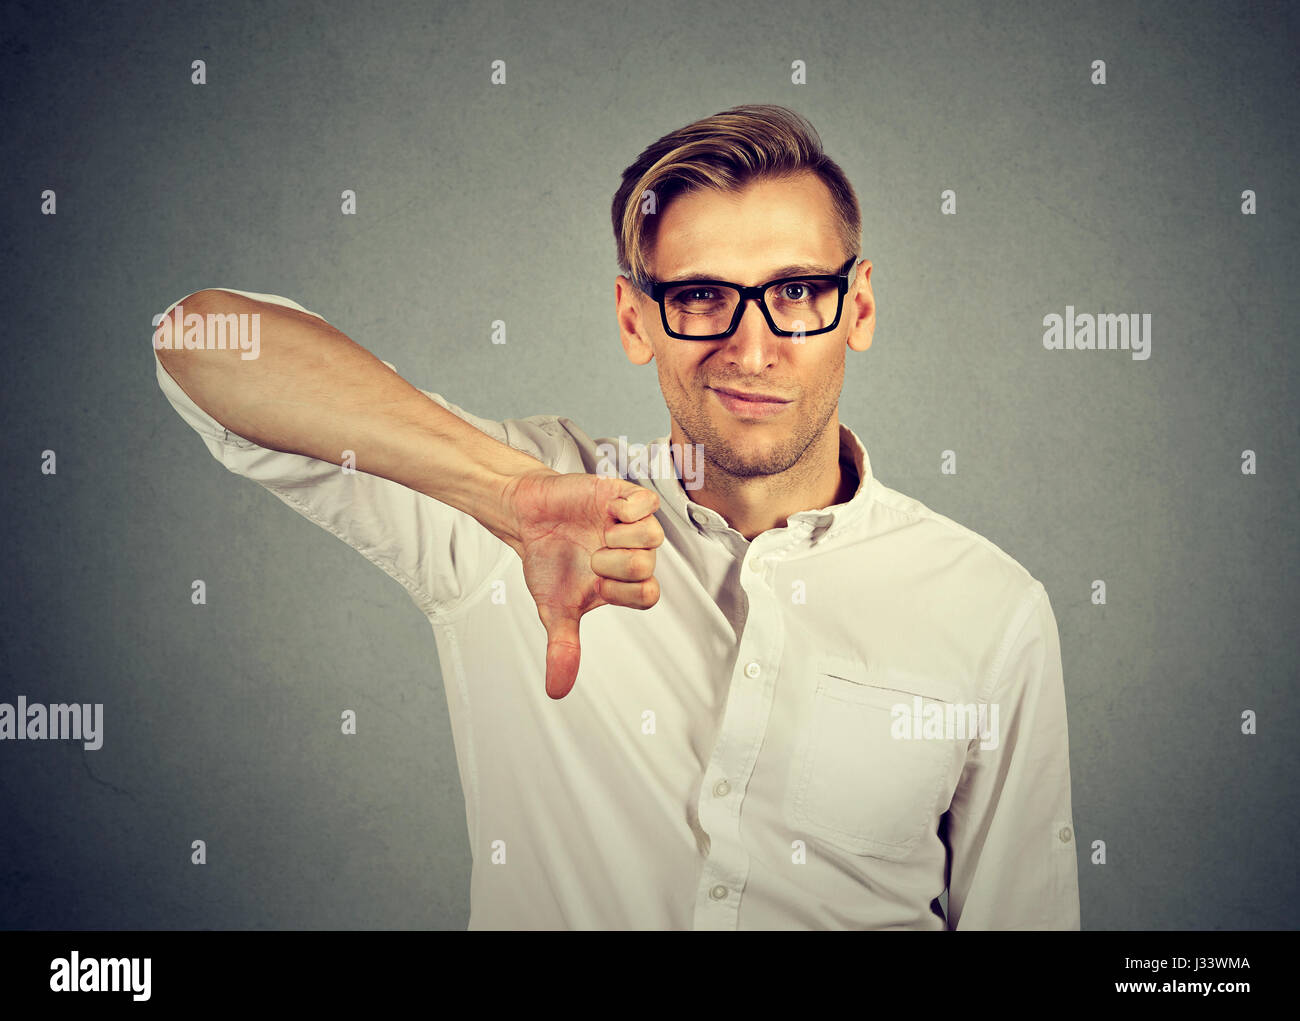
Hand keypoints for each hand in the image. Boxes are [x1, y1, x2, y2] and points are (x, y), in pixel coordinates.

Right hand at [500, 470, 663, 698]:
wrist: (529, 517)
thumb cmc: (547, 562)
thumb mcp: (554, 610)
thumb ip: (563, 648)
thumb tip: (557, 691)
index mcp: (624, 584)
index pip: (648, 595)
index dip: (623, 591)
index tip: (596, 583)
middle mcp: (634, 555)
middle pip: (648, 566)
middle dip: (613, 563)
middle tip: (591, 555)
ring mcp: (632, 526)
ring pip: (653, 536)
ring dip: (620, 538)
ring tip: (599, 533)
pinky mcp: (625, 497)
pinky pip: (647, 502)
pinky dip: (626, 509)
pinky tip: (606, 512)